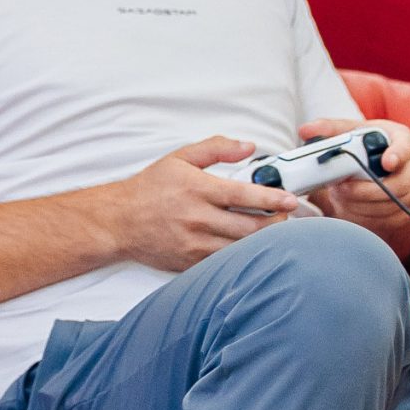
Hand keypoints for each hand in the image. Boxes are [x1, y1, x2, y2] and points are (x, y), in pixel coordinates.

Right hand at [104, 135, 302, 273]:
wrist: (119, 222)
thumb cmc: (149, 189)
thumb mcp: (180, 158)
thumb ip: (216, 148)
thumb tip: (248, 146)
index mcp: (197, 190)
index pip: (244, 196)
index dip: (272, 198)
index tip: (291, 199)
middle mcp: (197, 218)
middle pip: (249, 227)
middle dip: (275, 223)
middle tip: (286, 217)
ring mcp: (194, 244)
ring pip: (240, 248)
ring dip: (262, 242)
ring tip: (273, 233)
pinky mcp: (190, 262)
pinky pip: (224, 262)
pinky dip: (241, 256)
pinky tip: (250, 249)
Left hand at [303, 118, 409, 237]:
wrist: (386, 173)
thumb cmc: (368, 149)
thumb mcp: (353, 133)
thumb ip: (330, 130)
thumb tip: (305, 130)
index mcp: (402, 140)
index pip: (405, 147)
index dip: (397, 155)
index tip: (386, 163)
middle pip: (397, 183)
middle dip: (365, 190)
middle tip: (341, 189)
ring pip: (391, 204)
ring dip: (362, 204)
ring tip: (342, 197)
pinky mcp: (409, 211)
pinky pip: (389, 219)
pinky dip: (366, 215)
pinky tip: (351, 207)